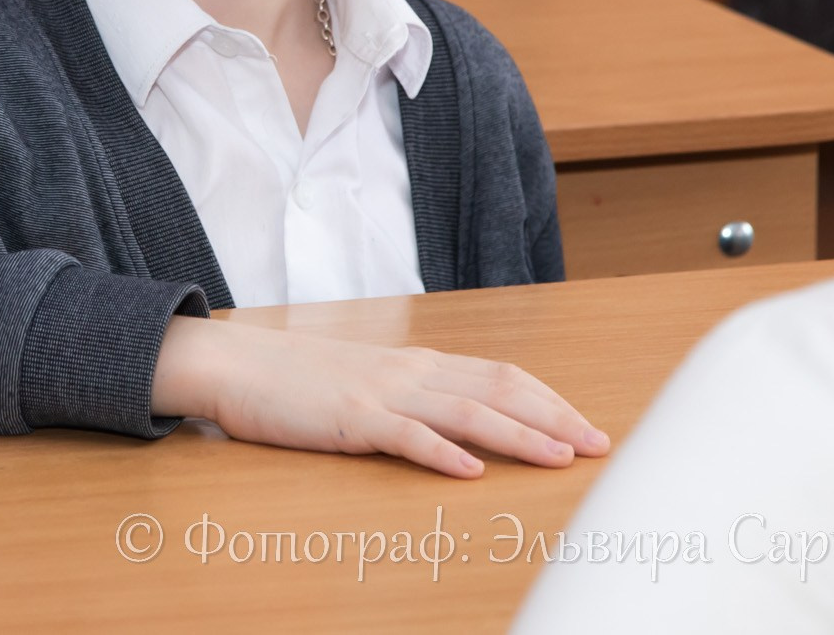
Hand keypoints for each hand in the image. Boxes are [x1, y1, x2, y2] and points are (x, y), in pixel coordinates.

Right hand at [152, 318, 608, 477]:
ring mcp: (381, 392)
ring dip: (518, 435)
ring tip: (559, 457)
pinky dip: (442, 453)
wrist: (236, 364)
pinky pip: (406, 435)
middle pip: (499, 388)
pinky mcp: (351, 417)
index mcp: (416, 363)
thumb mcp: (367, 380)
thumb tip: (458, 421)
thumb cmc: (298, 378)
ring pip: (466, 410)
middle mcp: (410, 371)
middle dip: (554, 417)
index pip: (500, 374)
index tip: (585, 425)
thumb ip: (412, 393)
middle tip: (597, 444)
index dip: (549, 399)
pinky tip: (471, 471)